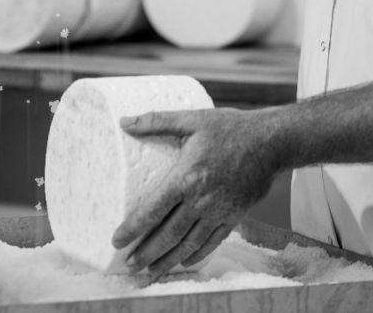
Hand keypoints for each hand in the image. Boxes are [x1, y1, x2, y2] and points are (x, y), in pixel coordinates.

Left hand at [111, 107, 282, 279]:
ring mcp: (219, 212)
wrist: (272, 142)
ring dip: (167, 260)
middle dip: (146, 252)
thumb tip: (124, 122)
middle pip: (168, 234)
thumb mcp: (191, 119)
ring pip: (188, 244)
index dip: (133, 228)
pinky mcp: (235, 217)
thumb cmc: (230, 128)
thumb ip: (156, 121)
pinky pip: (212, 242)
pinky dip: (195, 255)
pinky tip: (182, 262)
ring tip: (149, 271)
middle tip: (128, 264)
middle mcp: (201, 200)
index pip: (153, 210)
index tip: (117, 240)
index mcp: (186, 178)